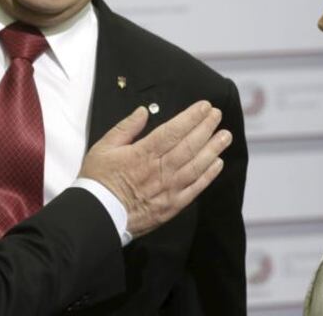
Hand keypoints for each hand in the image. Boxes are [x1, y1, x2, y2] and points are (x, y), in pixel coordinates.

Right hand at [78, 100, 231, 237]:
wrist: (98, 216)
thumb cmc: (98, 181)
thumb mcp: (103, 147)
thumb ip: (125, 128)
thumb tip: (143, 111)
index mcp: (143, 153)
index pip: (173, 131)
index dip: (191, 117)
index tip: (204, 107)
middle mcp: (159, 170)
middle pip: (189, 145)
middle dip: (205, 128)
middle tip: (217, 115)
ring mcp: (168, 189)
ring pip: (196, 166)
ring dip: (213, 149)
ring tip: (225, 136)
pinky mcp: (171, 206)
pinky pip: (195, 188)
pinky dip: (208, 176)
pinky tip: (217, 164)